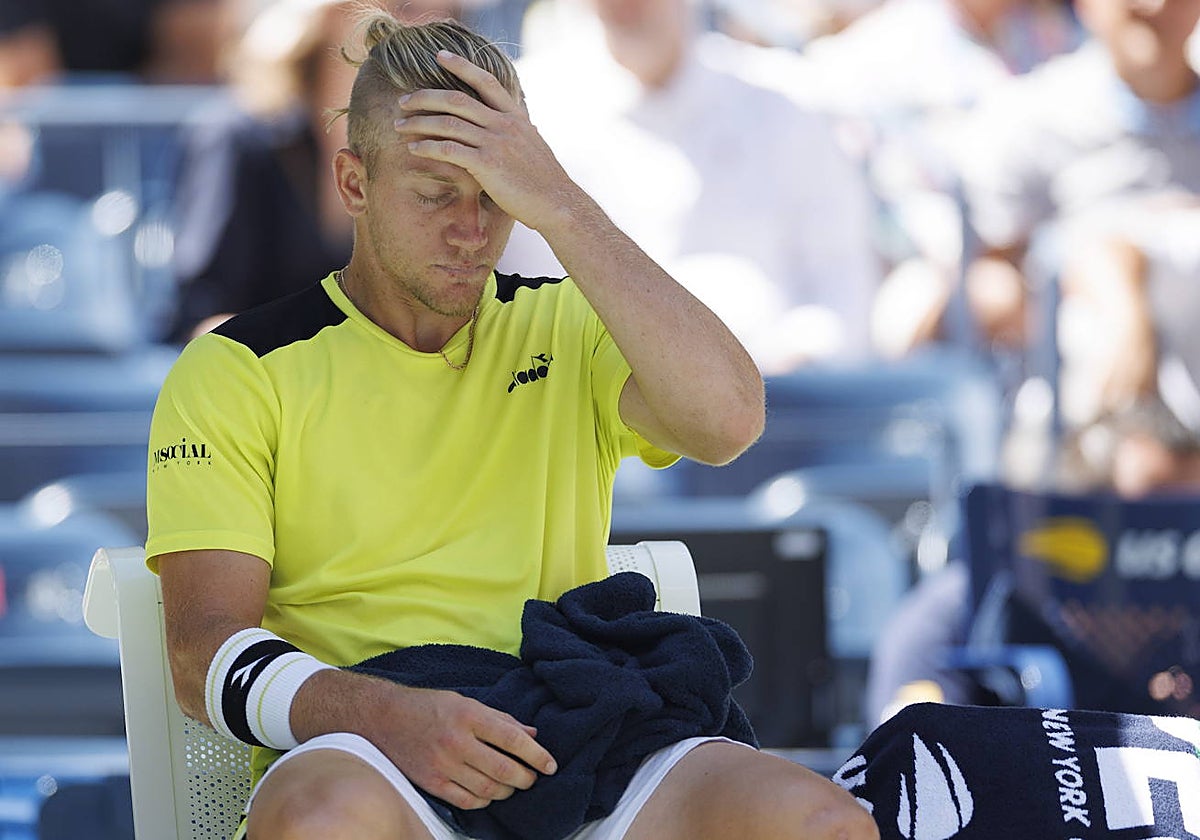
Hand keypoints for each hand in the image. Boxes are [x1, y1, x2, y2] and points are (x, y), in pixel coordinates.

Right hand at [372, 684, 556, 809]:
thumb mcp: (466, 702)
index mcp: (469, 716)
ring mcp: (442, 765)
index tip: (550, 765)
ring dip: (507, 791)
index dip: (537, 755)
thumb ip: (500, 719)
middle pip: (504, 770)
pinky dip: (484, 801)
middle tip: (532, 778)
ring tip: (512, 785)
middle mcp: (456, 741)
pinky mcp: (431, 783)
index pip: (513, 739)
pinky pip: (467, 801)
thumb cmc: (429, 706)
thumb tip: (532, 734)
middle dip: (526, 778)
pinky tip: (488, 794)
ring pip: (488, 790)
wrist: (384, 718)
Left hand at [393, 50, 583, 233]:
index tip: (440, 56)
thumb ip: (520, 130)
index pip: (486, 80)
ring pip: (448, 123)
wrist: (557, 203)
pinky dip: (427, 148)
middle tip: (404, 100)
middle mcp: (504, 124)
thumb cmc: (544, 181)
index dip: (462, 65)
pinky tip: (413, 150)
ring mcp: (495, 142)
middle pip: (457, 99)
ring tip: (400, 126)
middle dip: (425, 96)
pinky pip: (448, 150)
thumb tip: (521, 121)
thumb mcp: (534, 145)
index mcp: (515, 116)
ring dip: (419, 123)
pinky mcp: (487, 164)